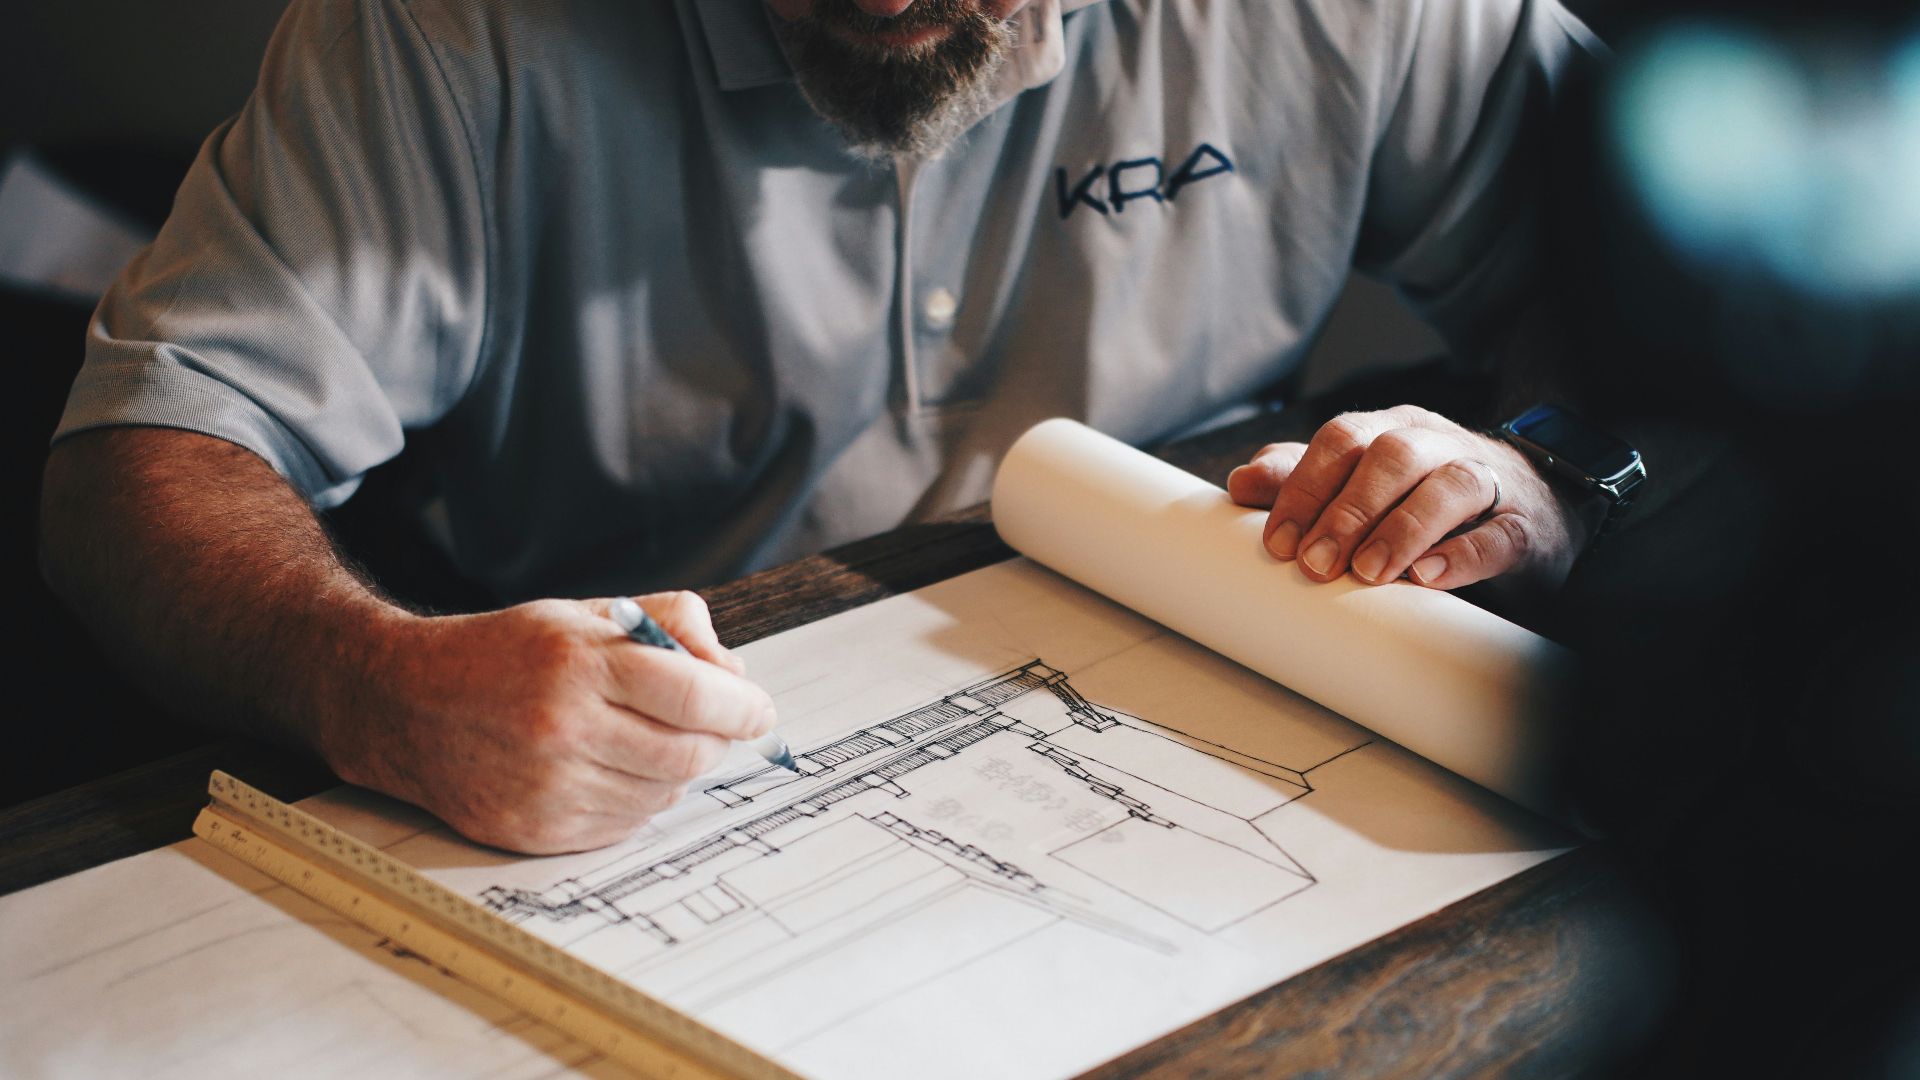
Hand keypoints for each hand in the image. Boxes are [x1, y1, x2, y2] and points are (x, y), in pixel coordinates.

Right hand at [324, 591, 775, 853]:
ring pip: (663, 794)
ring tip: (647, 740)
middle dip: (716, 740)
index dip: (743, 707)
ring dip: (676, 770)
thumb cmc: (505, 653)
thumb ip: (669, 624)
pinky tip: (614, 769)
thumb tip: (734, 673)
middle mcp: (563, 728)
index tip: (759, 711)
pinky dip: (638, 800)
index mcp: (578, 663)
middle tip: (711, 725)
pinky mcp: (537, 831)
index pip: (695, 696)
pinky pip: (626, 825)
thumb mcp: (584, 614)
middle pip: (689, 753)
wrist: (407, 704)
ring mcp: (549, 786)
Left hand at [1226, 404, 1592, 591]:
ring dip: (1401, 528)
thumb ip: (1303, 479)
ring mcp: (1488, 481)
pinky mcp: (1523, 527)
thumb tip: (1239, 483)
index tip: (1277, 542)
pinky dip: (1462, 555)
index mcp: (1391, 430)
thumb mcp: (1361, 483)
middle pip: (1391, 456)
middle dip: (1346, 510)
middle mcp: (1438, 444)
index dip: (1304, 487)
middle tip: (1314, 563)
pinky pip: (1498, 534)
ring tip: (1367, 572)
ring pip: (1448, 485)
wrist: (1530, 510)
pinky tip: (1428, 577)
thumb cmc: (1424, 497)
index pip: (1342, 439)